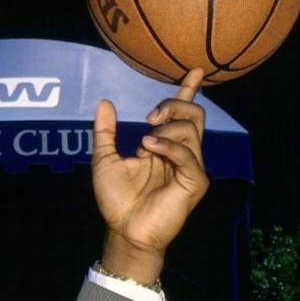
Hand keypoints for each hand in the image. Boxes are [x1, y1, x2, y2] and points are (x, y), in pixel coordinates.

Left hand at [92, 68, 208, 284]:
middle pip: (194, 114)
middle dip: (174, 104)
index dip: (188, 91)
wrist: (123, 230)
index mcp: (165, 146)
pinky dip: (168, 146)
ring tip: (144, 139)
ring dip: (167, 126)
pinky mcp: (195, 182)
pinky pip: (189, 154)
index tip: (194, 71)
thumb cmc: (116, 199)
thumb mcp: (104, 159)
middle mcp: (182, 153)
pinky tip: (149, 148)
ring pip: (192, 128)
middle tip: (148, 116)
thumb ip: (105, 131)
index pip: (182, 114)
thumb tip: (105, 102)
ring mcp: (191, 167)